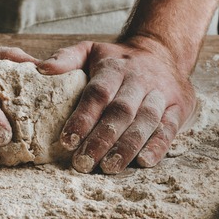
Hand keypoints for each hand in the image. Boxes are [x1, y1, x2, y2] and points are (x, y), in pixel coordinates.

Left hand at [38, 36, 195, 173]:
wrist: (162, 50)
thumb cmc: (117, 59)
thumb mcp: (90, 50)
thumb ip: (65, 59)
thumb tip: (40, 69)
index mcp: (115, 68)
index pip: (98, 93)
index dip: (83, 118)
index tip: (68, 141)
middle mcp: (139, 80)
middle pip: (121, 111)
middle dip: (102, 139)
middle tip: (83, 163)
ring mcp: (161, 93)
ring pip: (145, 121)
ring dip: (127, 146)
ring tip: (109, 167)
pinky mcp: (179, 107)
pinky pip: (170, 128)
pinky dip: (158, 146)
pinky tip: (144, 162)